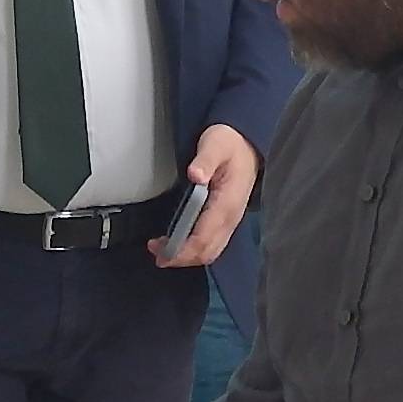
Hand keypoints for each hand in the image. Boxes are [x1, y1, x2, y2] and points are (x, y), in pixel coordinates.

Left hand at [151, 126, 258, 268]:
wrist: (246, 143)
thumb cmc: (229, 144)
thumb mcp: (216, 145)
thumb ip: (205, 160)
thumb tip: (195, 175)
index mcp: (227, 203)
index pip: (204, 238)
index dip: (182, 249)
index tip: (160, 250)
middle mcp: (230, 218)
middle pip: (207, 252)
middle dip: (181, 257)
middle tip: (156, 252)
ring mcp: (229, 221)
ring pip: (209, 251)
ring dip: (185, 256)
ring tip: (161, 250)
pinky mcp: (225, 220)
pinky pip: (211, 244)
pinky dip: (192, 249)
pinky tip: (177, 242)